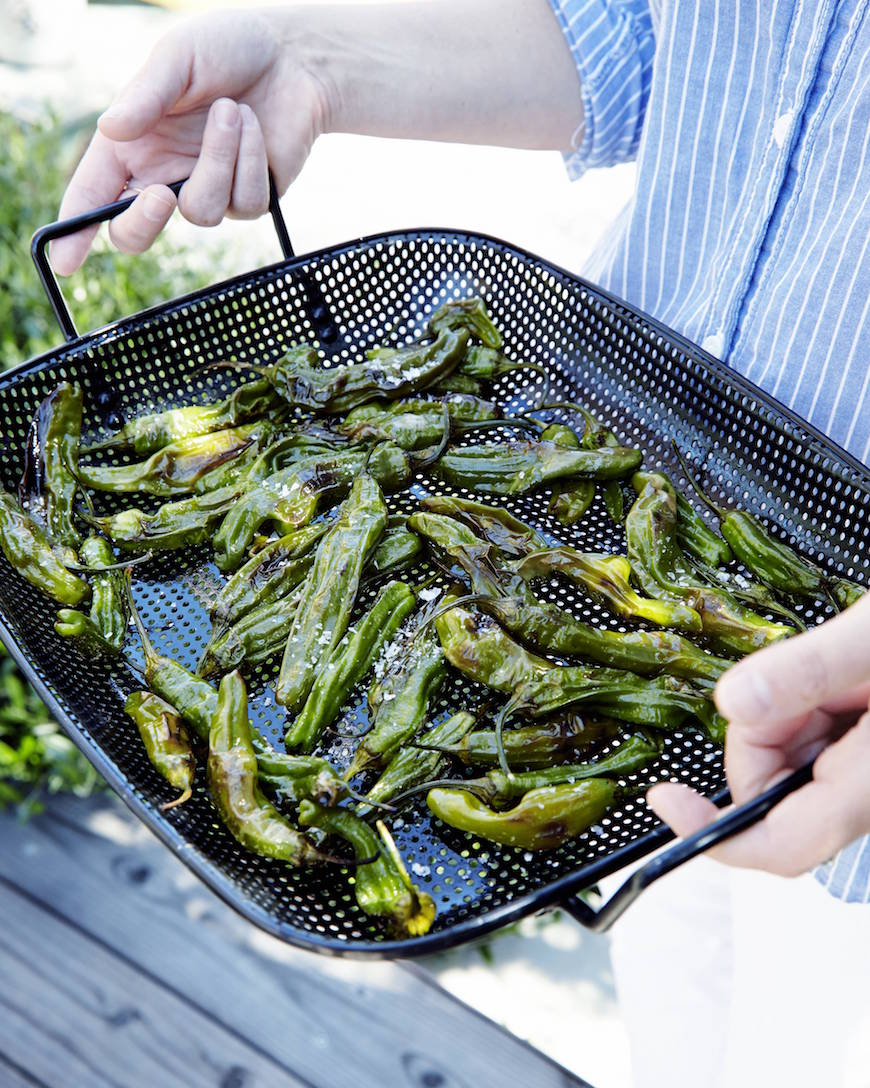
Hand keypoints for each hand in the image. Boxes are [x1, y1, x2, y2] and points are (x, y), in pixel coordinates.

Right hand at [51, 9, 328, 274]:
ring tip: (231, 109)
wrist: (293, 57)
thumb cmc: (227, 49)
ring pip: (201, 213)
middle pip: (136, 233)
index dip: (76, 231)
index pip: (93, 194)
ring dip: (218, 158)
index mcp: (132, 144)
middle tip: (161, 197)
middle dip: (143, 224)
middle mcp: (165, 175)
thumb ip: (146, 95)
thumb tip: (111, 128)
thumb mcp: (177, 57)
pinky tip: (255, 126)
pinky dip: (250, 160)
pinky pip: (244, 203)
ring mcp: (208, 191)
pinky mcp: (249, 200)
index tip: (63, 262)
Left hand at [648, 593, 869, 875]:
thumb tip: (734, 701)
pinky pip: (819, 745)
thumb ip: (809, 670)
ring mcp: (867, 779)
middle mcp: (867, 798)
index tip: (665, 798)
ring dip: (793, 713)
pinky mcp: (866, 760)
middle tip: (802, 678)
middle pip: (774, 791)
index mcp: (869, 789)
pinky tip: (849, 680)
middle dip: (764, 732)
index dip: (712, 835)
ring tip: (840, 672)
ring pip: (794, 762)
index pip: (776, 848)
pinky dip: (812, 708)